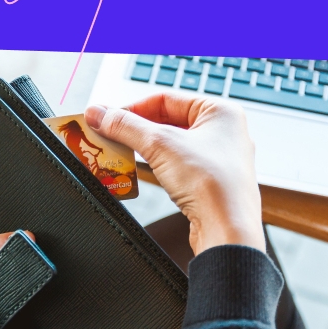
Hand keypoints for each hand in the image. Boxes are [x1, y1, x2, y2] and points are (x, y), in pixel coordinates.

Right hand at [86, 94, 264, 252]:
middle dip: (136, 129)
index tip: (107, 118)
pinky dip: (158, 165)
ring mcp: (219, 158)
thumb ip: (125, 126)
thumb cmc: (213, 185)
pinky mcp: (211, 181)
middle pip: (168, 121)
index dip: (133, 108)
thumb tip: (99, 113)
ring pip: (172, 144)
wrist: (227, 230)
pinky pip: (178, 164)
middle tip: (109, 135)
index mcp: (221, 112)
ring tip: (120, 152)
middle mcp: (224, 132)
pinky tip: (143, 171)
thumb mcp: (160, 145)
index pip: (166, 98)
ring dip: (145, 148)